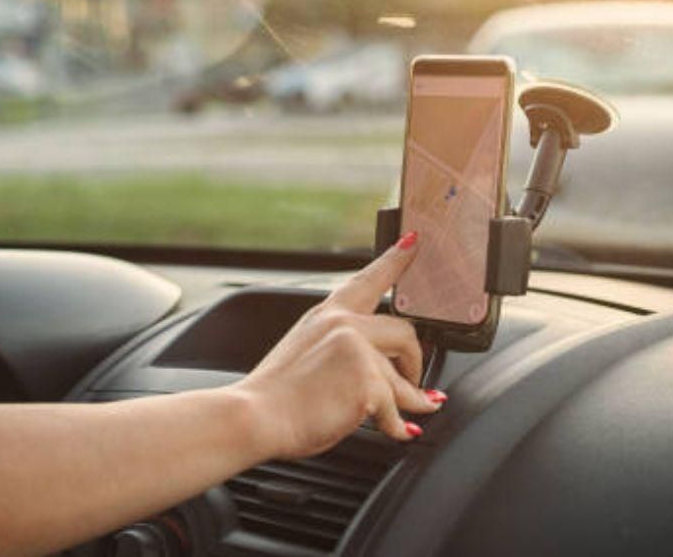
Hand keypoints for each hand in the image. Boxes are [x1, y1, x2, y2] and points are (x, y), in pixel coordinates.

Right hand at [234, 232, 443, 458]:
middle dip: (416, 361)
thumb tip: (377, 369)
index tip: (414, 242)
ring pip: (405, 378)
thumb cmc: (275, 395)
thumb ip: (340, 349)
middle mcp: (344, 326)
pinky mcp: (368, 383)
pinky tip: (398, 431)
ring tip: (416, 410)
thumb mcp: (304, 353)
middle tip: (414, 380)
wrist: (256, 416)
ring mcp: (357, 352)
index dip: (396, 259)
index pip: (368, 279)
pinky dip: (399, 425)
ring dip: (414, 399)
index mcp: (326, 315)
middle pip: (405, 332)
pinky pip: (399, 408)